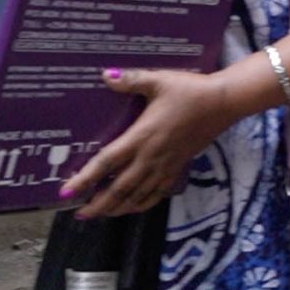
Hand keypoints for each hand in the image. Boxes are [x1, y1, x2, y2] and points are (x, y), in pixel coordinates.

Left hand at [62, 68, 236, 218]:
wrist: (223, 103)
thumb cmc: (190, 90)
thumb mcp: (160, 80)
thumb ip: (131, 80)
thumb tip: (105, 75)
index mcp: (142, 136)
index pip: (107, 162)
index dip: (85, 179)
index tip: (66, 192)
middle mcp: (151, 156)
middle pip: (119, 189)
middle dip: (97, 204)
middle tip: (78, 212)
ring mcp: (166, 165)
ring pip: (137, 195)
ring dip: (116, 208)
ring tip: (99, 214)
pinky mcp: (178, 167)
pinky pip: (157, 193)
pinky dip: (142, 204)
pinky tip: (132, 207)